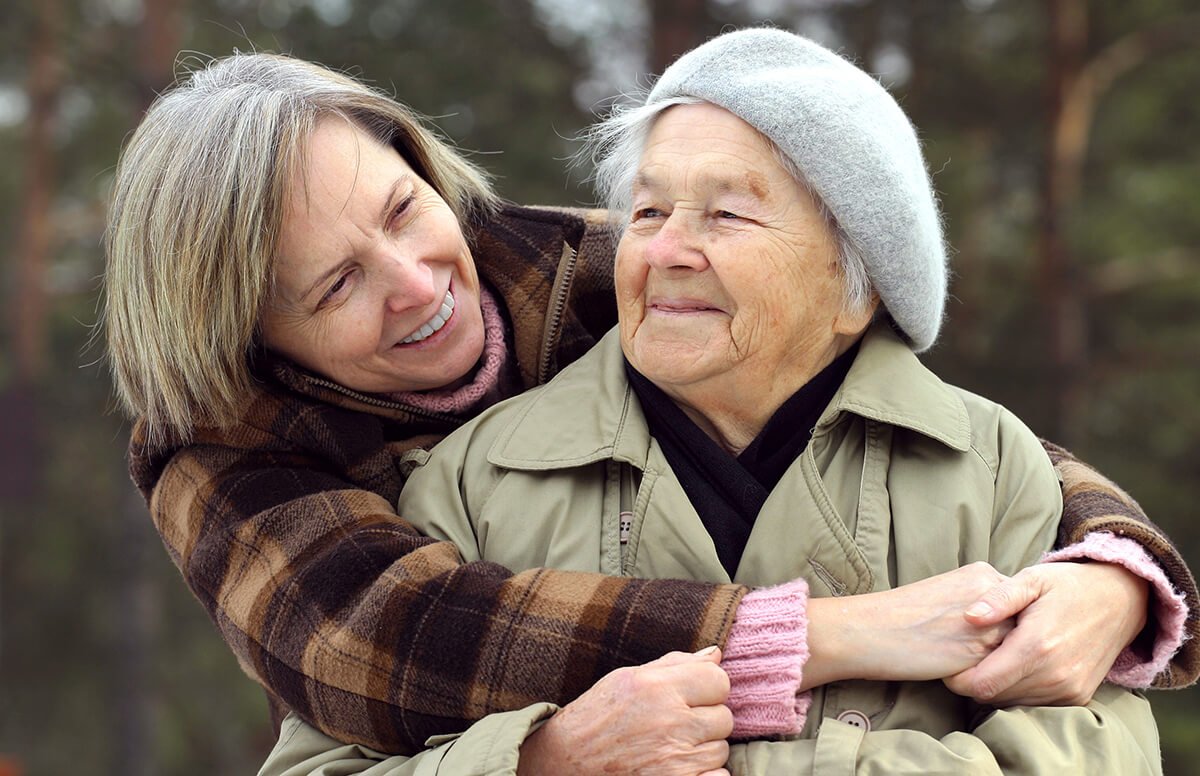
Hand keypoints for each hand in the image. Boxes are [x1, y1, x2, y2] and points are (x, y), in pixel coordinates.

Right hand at [517, 647, 732, 775]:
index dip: (708, 689)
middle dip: (704, 722)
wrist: (564, 763)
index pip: (720, 681)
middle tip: (674, 727)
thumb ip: (675, 665)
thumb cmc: (596, 717)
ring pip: (720, 750)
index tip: (692, 697)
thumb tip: (716, 654)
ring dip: (702, 751)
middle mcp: (670, 722)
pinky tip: (677, 769)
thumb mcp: (629, 678)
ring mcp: (675, 760)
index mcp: (657, 687)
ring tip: (669, 748)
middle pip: (724, 717)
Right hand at [805, 562, 1014, 688]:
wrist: (869, 629)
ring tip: (960, 661)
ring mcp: (990, 622)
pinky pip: (999, 671)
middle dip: (1004, 642)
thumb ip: (979, 602)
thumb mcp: (946, 593)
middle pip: (1021, 626)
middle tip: (968, 651)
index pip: (1015, 605)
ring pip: (1014, 650)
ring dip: (996, 661)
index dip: (998, 624)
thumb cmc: (900, 614)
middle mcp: (993, 593)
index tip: (972, 634)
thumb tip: (1003, 626)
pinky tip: (956, 670)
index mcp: (982, 573)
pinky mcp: (980, 652)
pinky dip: (985, 676)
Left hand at [944, 561, 1148, 705]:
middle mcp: (1054, 674)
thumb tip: (968, 616)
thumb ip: (998, 598)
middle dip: (973, 680)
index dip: (957, 678)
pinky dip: (1018, 689)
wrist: (1121, 601)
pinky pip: (1034, 703)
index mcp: (1037, 645)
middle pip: (992, 696)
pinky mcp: (1077, 696)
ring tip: (993, 656)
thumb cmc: (1067, 586)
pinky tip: (1015, 665)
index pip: (982, 684)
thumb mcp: (1031, 579)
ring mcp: (1068, 689)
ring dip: (996, 686)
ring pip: (1011, 702)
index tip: (950, 661)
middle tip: (968, 655)